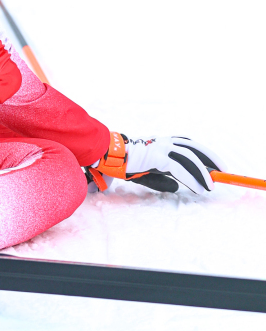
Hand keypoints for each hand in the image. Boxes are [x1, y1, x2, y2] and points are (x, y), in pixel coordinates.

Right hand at [88, 133, 223, 194]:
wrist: (109, 156)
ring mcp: (162, 147)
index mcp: (163, 142)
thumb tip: (176, 187)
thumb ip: (163, 178)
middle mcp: (165, 142)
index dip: (203, 153)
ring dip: (203, 173)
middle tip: (223, 170)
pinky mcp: (158, 156)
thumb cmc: (125, 164)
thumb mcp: (148, 172)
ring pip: (190, 158)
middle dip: (211, 158)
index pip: (188, 145)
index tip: (213, 164)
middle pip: (194, 148)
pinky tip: (199, 188)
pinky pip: (181, 168)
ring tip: (212, 185)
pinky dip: (193, 179)